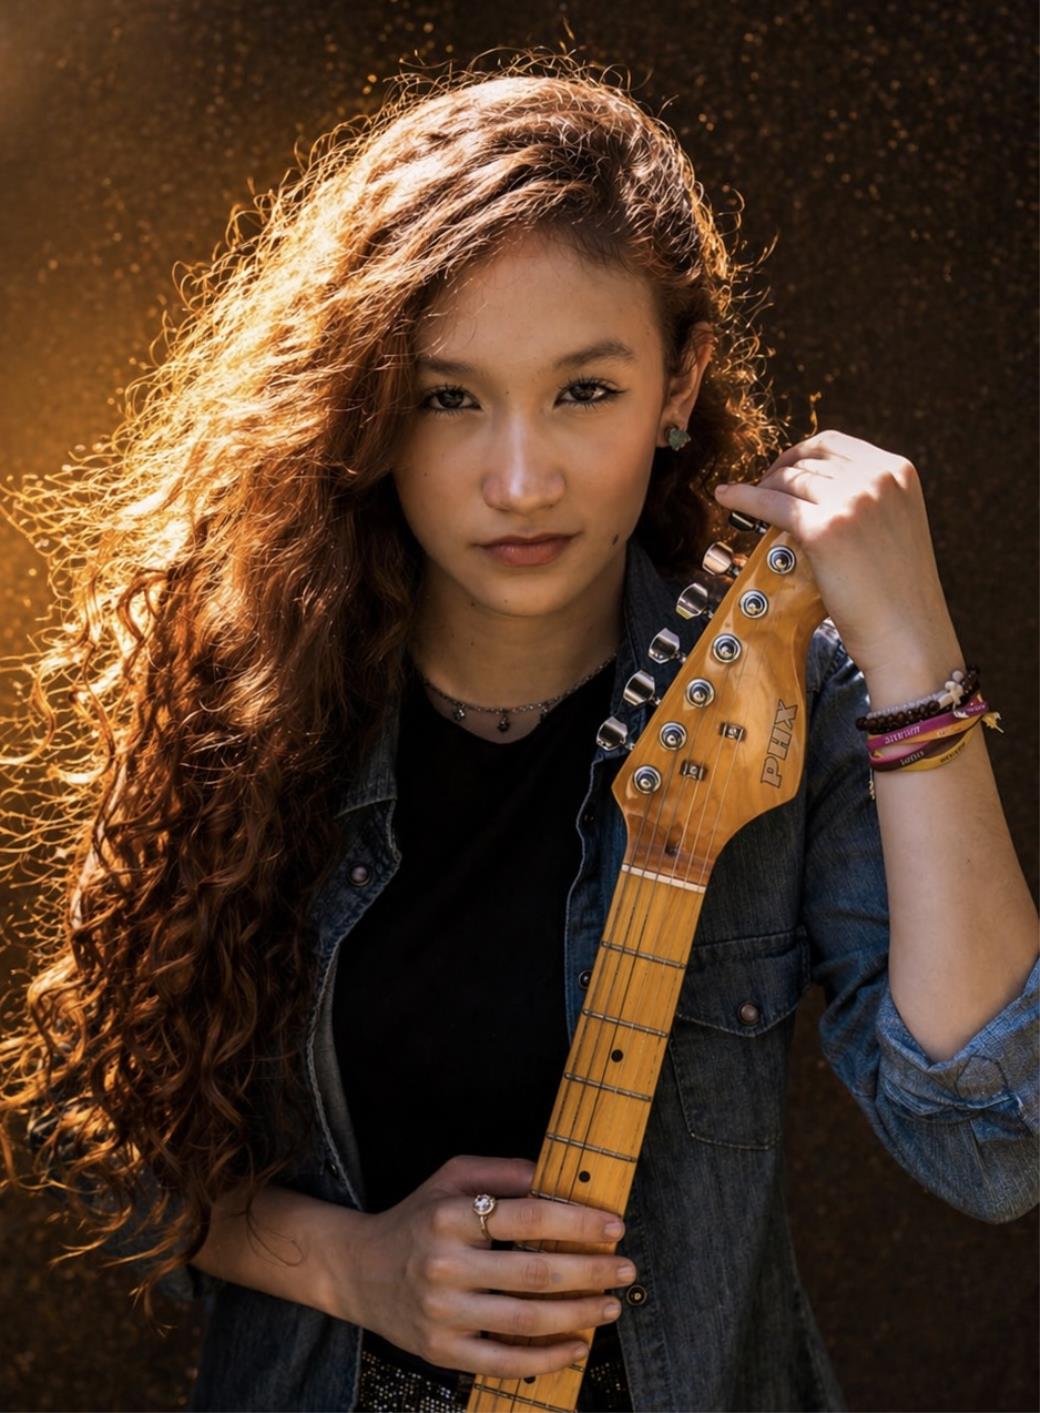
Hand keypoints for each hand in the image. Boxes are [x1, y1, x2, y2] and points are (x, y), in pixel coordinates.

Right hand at [340, 1154, 633, 1378]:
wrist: (359, 1271)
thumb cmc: (418, 1217)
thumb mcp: (452, 1177)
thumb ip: (502, 1173)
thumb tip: (555, 1176)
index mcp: (450, 1215)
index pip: (527, 1217)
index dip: (577, 1222)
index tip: (614, 1226)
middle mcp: (444, 1265)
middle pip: (534, 1274)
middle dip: (590, 1272)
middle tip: (625, 1268)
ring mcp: (442, 1313)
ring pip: (525, 1321)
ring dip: (578, 1315)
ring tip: (611, 1305)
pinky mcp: (441, 1351)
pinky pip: (504, 1361)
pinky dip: (547, 1358)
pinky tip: (576, 1346)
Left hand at [714, 429, 958, 677]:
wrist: (907, 635)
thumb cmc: (897, 593)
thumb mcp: (895, 525)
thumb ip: (866, 498)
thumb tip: (813, 484)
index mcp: (898, 471)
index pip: (834, 444)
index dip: (799, 454)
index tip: (781, 469)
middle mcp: (877, 478)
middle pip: (808, 460)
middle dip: (778, 472)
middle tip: (761, 490)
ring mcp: (852, 501)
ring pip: (788, 481)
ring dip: (762, 489)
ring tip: (747, 502)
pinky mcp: (824, 530)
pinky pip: (770, 504)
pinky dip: (742, 498)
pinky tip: (724, 497)